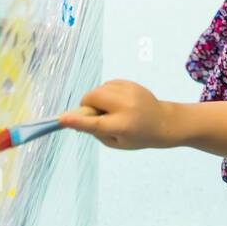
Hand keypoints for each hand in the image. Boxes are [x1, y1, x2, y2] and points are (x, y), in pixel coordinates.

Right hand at [58, 80, 175, 149]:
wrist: (163, 122)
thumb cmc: (137, 136)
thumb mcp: (116, 142)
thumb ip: (95, 131)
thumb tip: (73, 119)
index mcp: (123, 125)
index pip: (96, 123)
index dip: (77, 121)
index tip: (62, 119)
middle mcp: (126, 106)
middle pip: (93, 98)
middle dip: (87, 105)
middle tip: (94, 114)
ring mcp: (130, 91)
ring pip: (98, 89)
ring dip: (97, 99)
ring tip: (111, 110)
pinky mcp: (130, 83)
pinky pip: (107, 85)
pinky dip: (106, 93)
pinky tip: (117, 102)